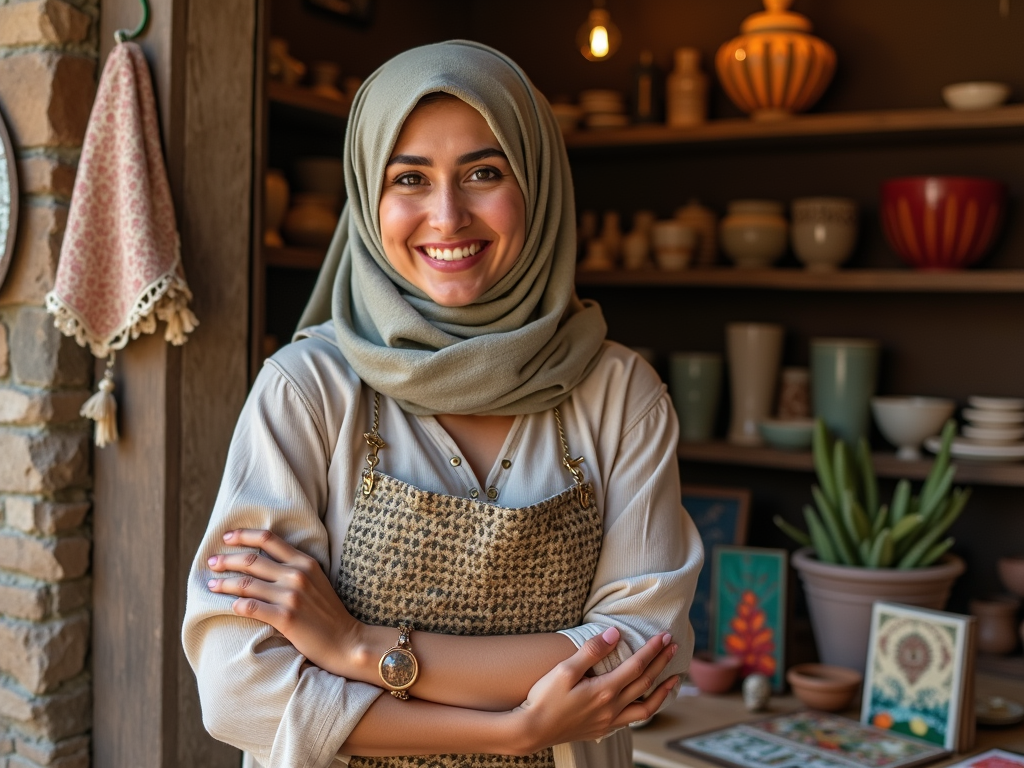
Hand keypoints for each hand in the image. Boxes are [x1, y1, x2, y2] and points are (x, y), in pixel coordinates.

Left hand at [207, 528, 362, 676]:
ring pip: (246, 584)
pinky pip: (250, 607)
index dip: (243, 535)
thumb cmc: (328, 613)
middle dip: (226, 559)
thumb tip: (263, 562)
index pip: (268, 539)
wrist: (346, 641)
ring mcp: (291, 596)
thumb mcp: (317, 581)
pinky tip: (227, 605)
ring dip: (223, 583)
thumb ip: (295, 568)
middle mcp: (297, 575)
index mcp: (305, 562)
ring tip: (211, 584)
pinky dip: (235, 605)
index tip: (226, 537)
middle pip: (252, 560)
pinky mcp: (286, 618)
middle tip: (211, 562)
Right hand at [511, 627, 678, 752]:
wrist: (532, 730)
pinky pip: (634, 719)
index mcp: (604, 690)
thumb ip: (591, 651)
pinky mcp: (602, 729)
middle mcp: (612, 708)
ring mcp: (609, 721)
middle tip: (674, 646)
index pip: (637, 666)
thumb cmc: (544, 698)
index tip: (664, 636)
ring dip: (663, 691)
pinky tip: (646, 701)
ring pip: (647, 708)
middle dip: (662, 662)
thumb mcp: (564, 669)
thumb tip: (614, 634)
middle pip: (646, 683)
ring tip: (674, 679)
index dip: (653, 649)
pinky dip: (647, 708)